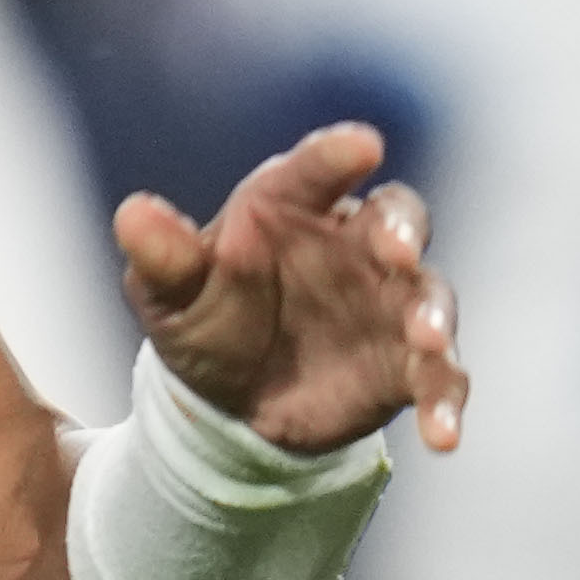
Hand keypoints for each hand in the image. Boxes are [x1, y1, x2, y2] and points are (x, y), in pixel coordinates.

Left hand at [115, 124, 466, 460]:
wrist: (232, 404)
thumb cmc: (206, 318)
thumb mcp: (171, 292)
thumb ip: (163, 255)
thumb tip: (132, 215)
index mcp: (291, 207)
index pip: (316, 171)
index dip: (337, 155)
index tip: (362, 145)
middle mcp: (354, 244)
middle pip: (397, 217)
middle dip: (402, 229)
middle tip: (396, 249)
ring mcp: (389, 302)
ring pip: (428, 294)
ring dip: (432, 316)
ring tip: (424, 340)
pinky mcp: (409, 364)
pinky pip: (440, 376)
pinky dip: (446, 401)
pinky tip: (443, 435)